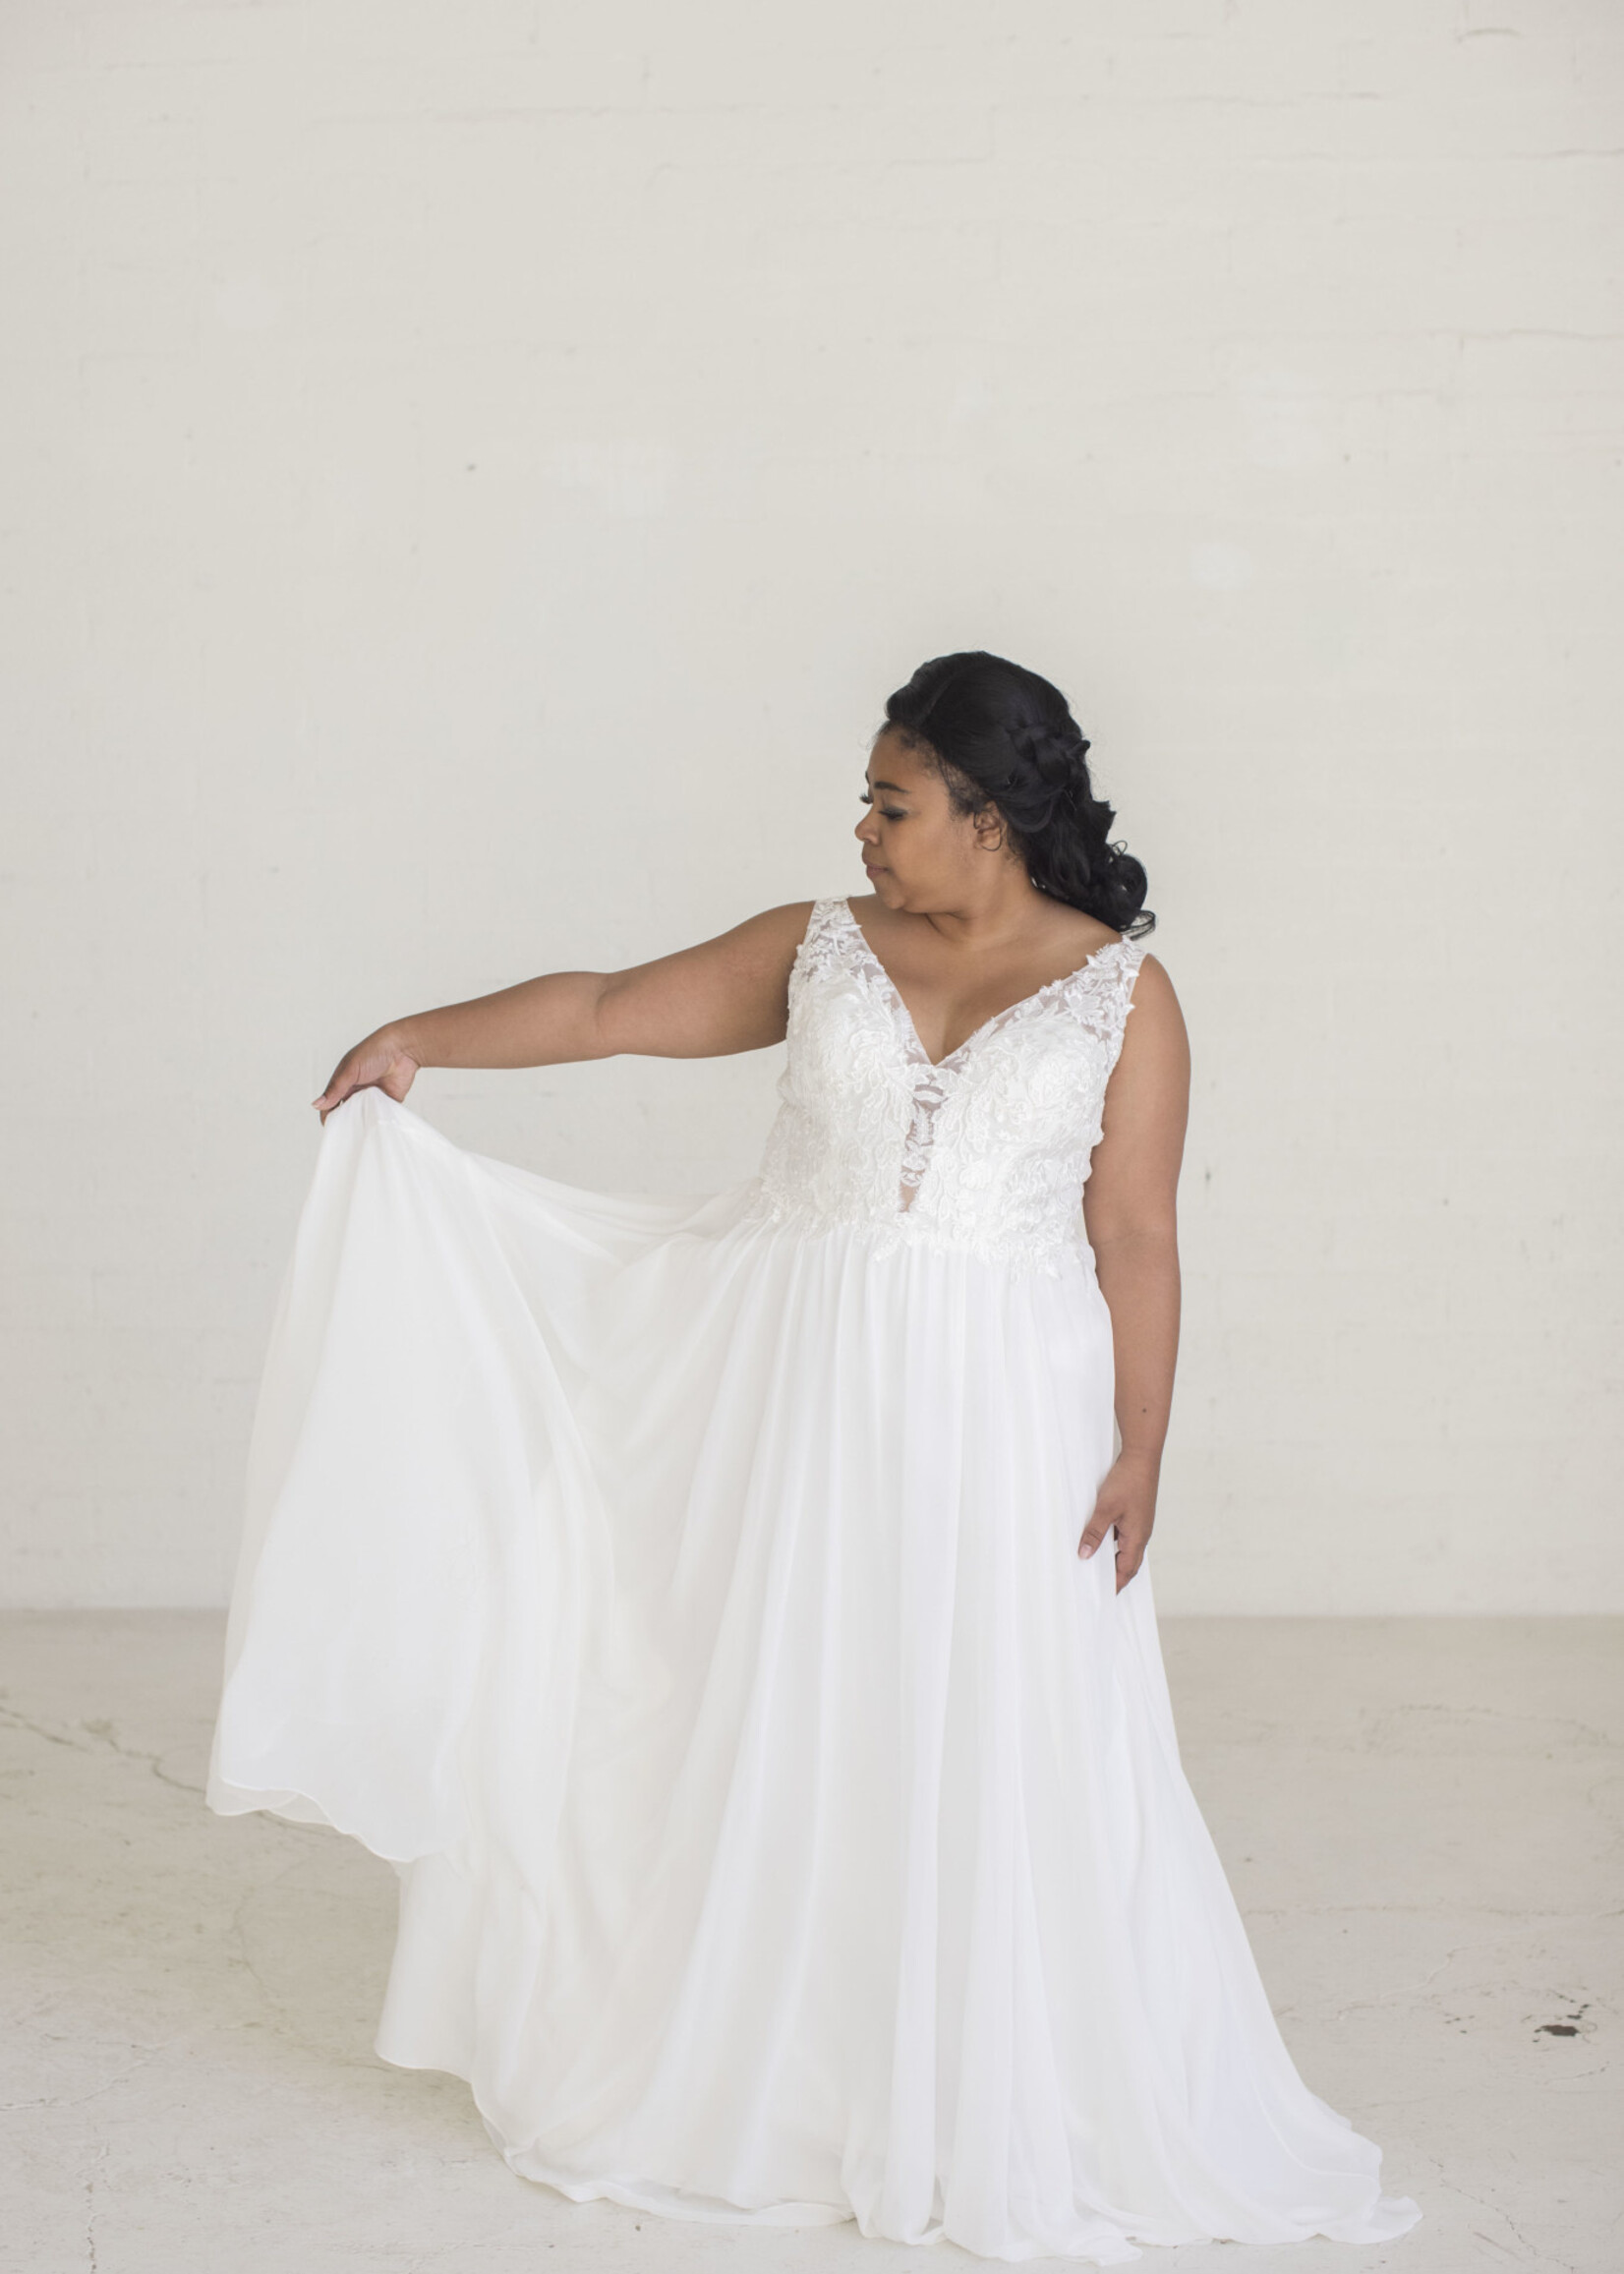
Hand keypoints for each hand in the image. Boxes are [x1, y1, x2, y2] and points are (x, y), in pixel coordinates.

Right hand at [312, 1027, 421, 1123]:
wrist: (402, 1049)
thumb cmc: (374, 1052)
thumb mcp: (350, 1070)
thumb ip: (335, 1089)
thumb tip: (316, 1105)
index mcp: (344, 1082)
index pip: (331, 1103)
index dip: (328, 1115)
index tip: (330, 1128)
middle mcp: (357, 1090)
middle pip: (347, 1112)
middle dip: (345, 1121)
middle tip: (346, 1133)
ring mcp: (372, 1096)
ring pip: (363, 1115)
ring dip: (362, 1121)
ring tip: (360, 1132)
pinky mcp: (388, 1101)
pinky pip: (380, 1114)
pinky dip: (378, 1119)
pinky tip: (375, 1125)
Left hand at [1077, 1450, 1158, 1592]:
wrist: (1142, 1458)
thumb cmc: (1128, 1482)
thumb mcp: (1105, 1509)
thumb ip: (1094, 1533)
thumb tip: (1084, 1555)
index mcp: (1137, 1538)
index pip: (1126, 1570)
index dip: (1116, 1585)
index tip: (1105, 1596)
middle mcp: (1142, 1534)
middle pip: (1129, 1563)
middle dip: (1116, 1576)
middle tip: (1100, 1586)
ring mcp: (1140, 1523)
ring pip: (1127, 1549)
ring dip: (1114, 1558)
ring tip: (1096, 1564)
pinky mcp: (1137, 1513)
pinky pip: (1126, 1535)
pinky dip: (1115, 1543)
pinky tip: (1102, 1537)